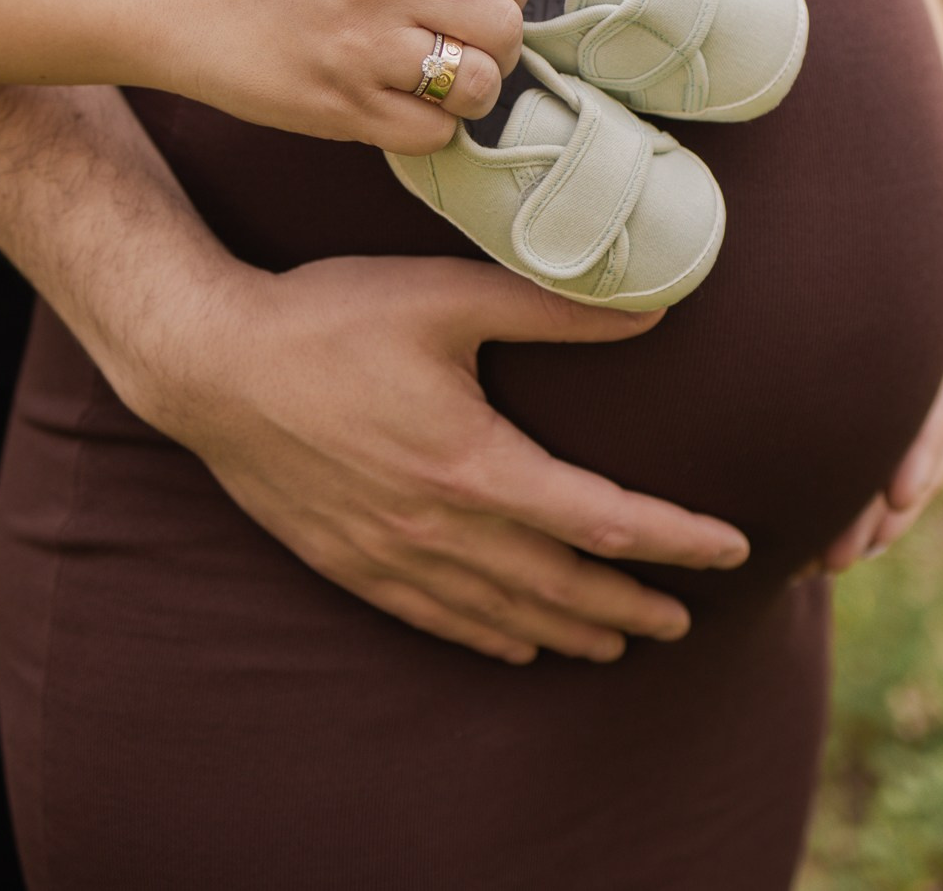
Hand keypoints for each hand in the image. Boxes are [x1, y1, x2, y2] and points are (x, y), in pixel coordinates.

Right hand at [131, 254, 751, 665]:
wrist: (210, 364)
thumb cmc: (329, 319)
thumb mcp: (448, 296)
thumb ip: (553, 309)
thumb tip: (652, 312)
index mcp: (476, 467)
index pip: (606, 524)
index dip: (676, 541)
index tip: (731, 548)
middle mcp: (440, 528)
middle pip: (562, 588)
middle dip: (632, 608)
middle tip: (686, 622)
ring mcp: (392, 554)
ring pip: (502, 614)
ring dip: (568, 631)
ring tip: (617, 643)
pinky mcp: (349, 561)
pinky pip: (436, 619)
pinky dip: (489, 636)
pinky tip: (514, 645)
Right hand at [162, 0, 575, 154]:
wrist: (201, 10)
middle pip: (503, 24)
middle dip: (500, 42)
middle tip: (466, 42)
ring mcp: (364, 48)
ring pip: (477, 84)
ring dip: (473, 90)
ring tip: (442, 78)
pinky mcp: (346, 107)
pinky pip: (435, 133)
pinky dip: (433, 127)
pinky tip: (405, 104)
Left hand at [813, 166, 942, 572]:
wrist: (897, 193)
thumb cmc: (920, 175)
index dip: (933, 438)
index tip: (902, 491)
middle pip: (933, 443)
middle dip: (891, 502)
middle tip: (847, 552)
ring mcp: (936, 387)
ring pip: (908, 462)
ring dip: (870, 516)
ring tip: (823, 563)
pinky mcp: (899, 400)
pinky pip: (883, 454)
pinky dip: (856, 495)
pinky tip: (812, 537)